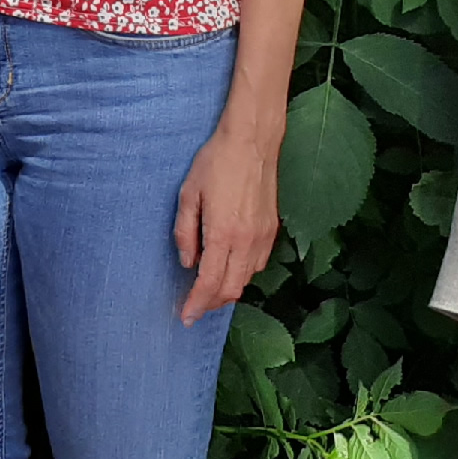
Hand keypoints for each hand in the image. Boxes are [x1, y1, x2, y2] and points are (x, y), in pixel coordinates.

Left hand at [174, 116, 280, 323]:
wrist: (252, 141)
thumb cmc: (215, 163)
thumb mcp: (188, 194)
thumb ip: (185, 233)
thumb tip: (188, 263)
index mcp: (222, 233)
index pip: (209, 283)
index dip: (196, 305)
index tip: (185, 317)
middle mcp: (246, 241)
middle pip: (230, 290)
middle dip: (211, 304)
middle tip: (194, 305)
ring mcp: (263, 237)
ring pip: (246, 280)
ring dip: (227, 290)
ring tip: (208, 287)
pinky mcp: (272, 230)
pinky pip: (258, 265)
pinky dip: (242, 274)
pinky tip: (229, 266)